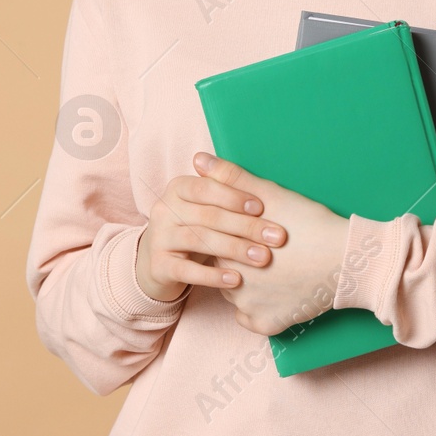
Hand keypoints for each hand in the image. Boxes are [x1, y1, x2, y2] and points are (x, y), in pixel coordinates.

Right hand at [134, 151, 289, 302]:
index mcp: (178, 188)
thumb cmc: (195, 227)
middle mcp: (164, 209)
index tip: (262, 207)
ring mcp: (159, 238)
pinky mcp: (158, 266)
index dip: (234, 196)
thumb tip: (208, 157)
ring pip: (199, 240)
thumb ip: (222, 186)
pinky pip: (187, 270)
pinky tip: (236, 279)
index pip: (206, 187)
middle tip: (277, 237)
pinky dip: (213, 276)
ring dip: (235, 249)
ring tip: (263, 258)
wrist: (160, 262)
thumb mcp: (207, 205)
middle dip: (246, 226)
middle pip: (208, 215)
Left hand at [196, 153, 350, 336]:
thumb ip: (231, 177)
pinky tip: (275, 292)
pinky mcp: (268, 325)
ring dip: (247, 284)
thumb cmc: (308, 223)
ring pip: (236, 294)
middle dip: (240, 258)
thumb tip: (198, 160)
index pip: (217, 242)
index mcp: (227, 251)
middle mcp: (232, 284)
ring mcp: (249, 308)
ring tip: (273, 267)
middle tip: (271, 248)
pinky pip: (251, 319)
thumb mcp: (269, 194)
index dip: (236, 234)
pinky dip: (260, 308)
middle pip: (225, 268)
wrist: (346, 259)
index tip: (257, 230)